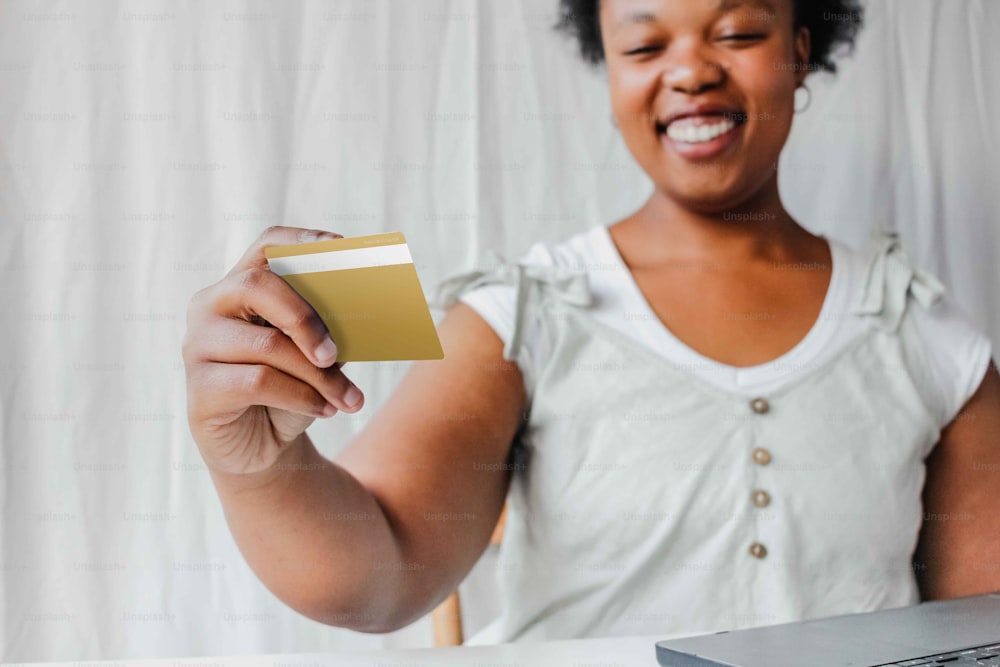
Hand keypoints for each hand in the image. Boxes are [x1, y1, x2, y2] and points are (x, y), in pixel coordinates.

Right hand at [182, 226, 364, 475]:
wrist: (260, 448)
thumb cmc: (289, 390)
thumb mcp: (312, 356)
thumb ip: (325, 331)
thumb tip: (358, 318)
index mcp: (241, 287)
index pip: (267, 246)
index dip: (304, 241)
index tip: (343, 247)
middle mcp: (211, 306)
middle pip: (258, 284)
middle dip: (306, 316)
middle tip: (336, 351)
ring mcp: (198, 345)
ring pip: (267, 345)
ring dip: (319, 375)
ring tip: (348, 397)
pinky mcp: (200, 389)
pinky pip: (258, 382)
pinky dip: (302, 397)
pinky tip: (325, 410)